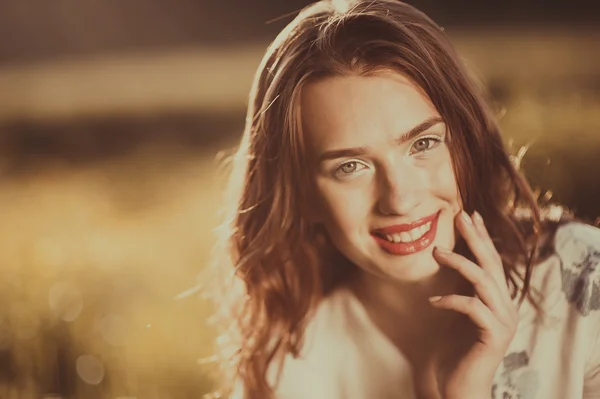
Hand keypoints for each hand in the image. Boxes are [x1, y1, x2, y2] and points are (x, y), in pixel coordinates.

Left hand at [429, 211, 517, 398]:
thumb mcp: (456, 312)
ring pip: (484, 282)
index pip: (491, 261)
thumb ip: (459, 288)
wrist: (459, 386)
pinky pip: (472, 308)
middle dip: (476, 238)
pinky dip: (451, 300)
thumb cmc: (455, 350)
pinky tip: (433, 301)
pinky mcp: (494, 336)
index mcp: (498, 300)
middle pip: (492, 265)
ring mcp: (503, 322)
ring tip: (435, 252)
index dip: (481, 237)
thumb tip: (446, 257)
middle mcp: (506, 307)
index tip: (469, 214)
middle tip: (460, 216)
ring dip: (459, 263)